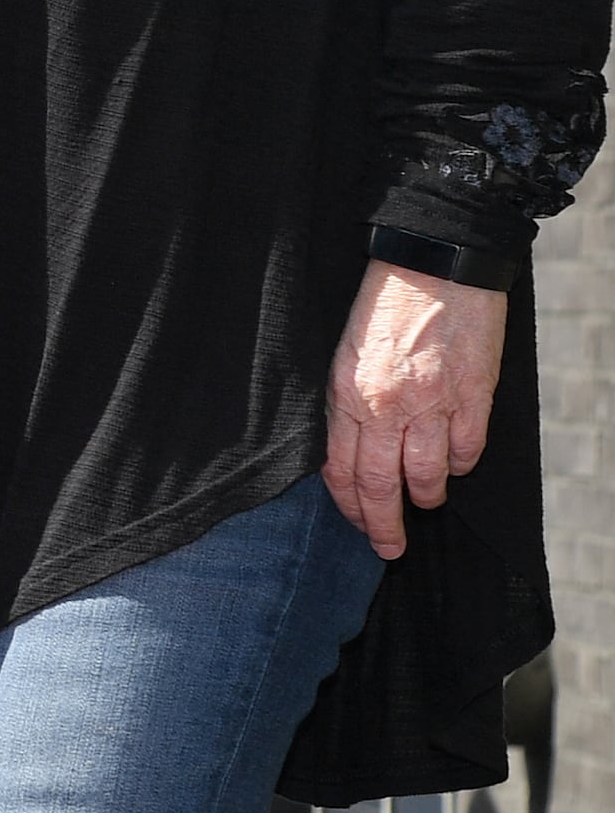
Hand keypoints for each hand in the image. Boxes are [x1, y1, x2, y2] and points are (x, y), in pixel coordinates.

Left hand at [323, 258, 501, 560]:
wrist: (435, 262)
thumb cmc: (384, 302)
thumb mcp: (344, 351)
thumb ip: (348, 401)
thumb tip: (351, 447)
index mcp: (347, 394)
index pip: (340, 468)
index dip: (348, 505)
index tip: (356, 524)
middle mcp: (387, 406)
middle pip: (380, 484)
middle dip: (383, 524)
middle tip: (388, 549)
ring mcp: (433, 404)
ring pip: (426, 474)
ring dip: (424, 497)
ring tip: (423, 504)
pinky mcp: (472, 396)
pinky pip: (466, 449)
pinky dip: (459, 464)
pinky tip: (454, 465)